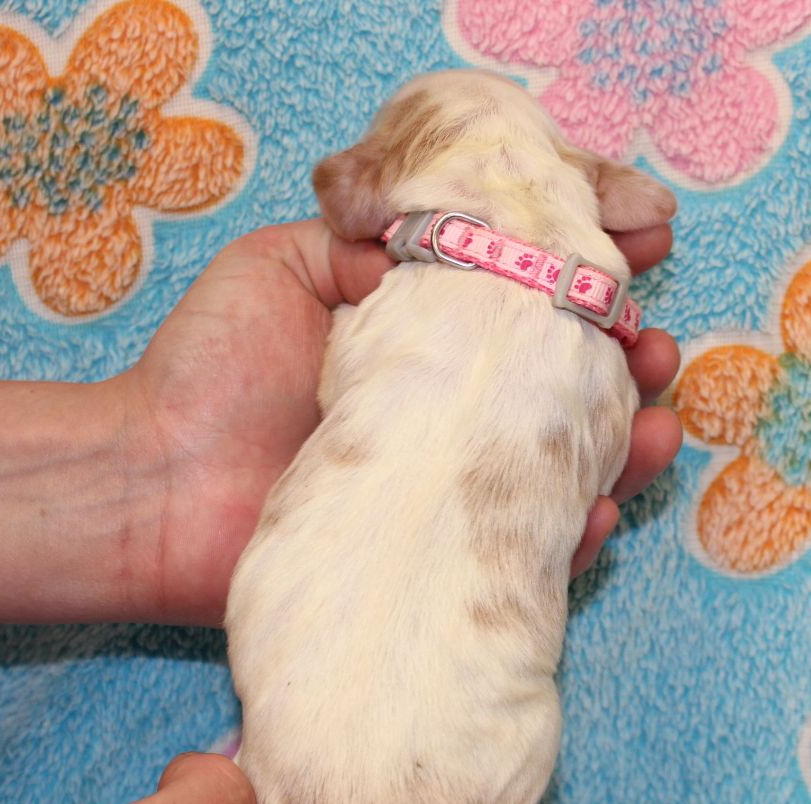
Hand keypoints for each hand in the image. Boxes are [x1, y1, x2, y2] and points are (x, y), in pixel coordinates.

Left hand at [116, 219, 680, 622]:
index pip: (517, 304)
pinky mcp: (431, 554)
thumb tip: (450, 242)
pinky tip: (602, 507)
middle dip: (618, 361)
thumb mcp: (283, 266)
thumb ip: (366, 242)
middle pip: (552, 386)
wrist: (152, 486)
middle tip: (653, 346)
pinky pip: (520, 547)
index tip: (638, 243)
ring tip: (658, 421)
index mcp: (416, 340)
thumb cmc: (207, 372)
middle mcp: (440, 413)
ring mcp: (440, 487)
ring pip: (552, 467)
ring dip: (620, 445)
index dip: (580, 275)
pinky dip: (570, 532)